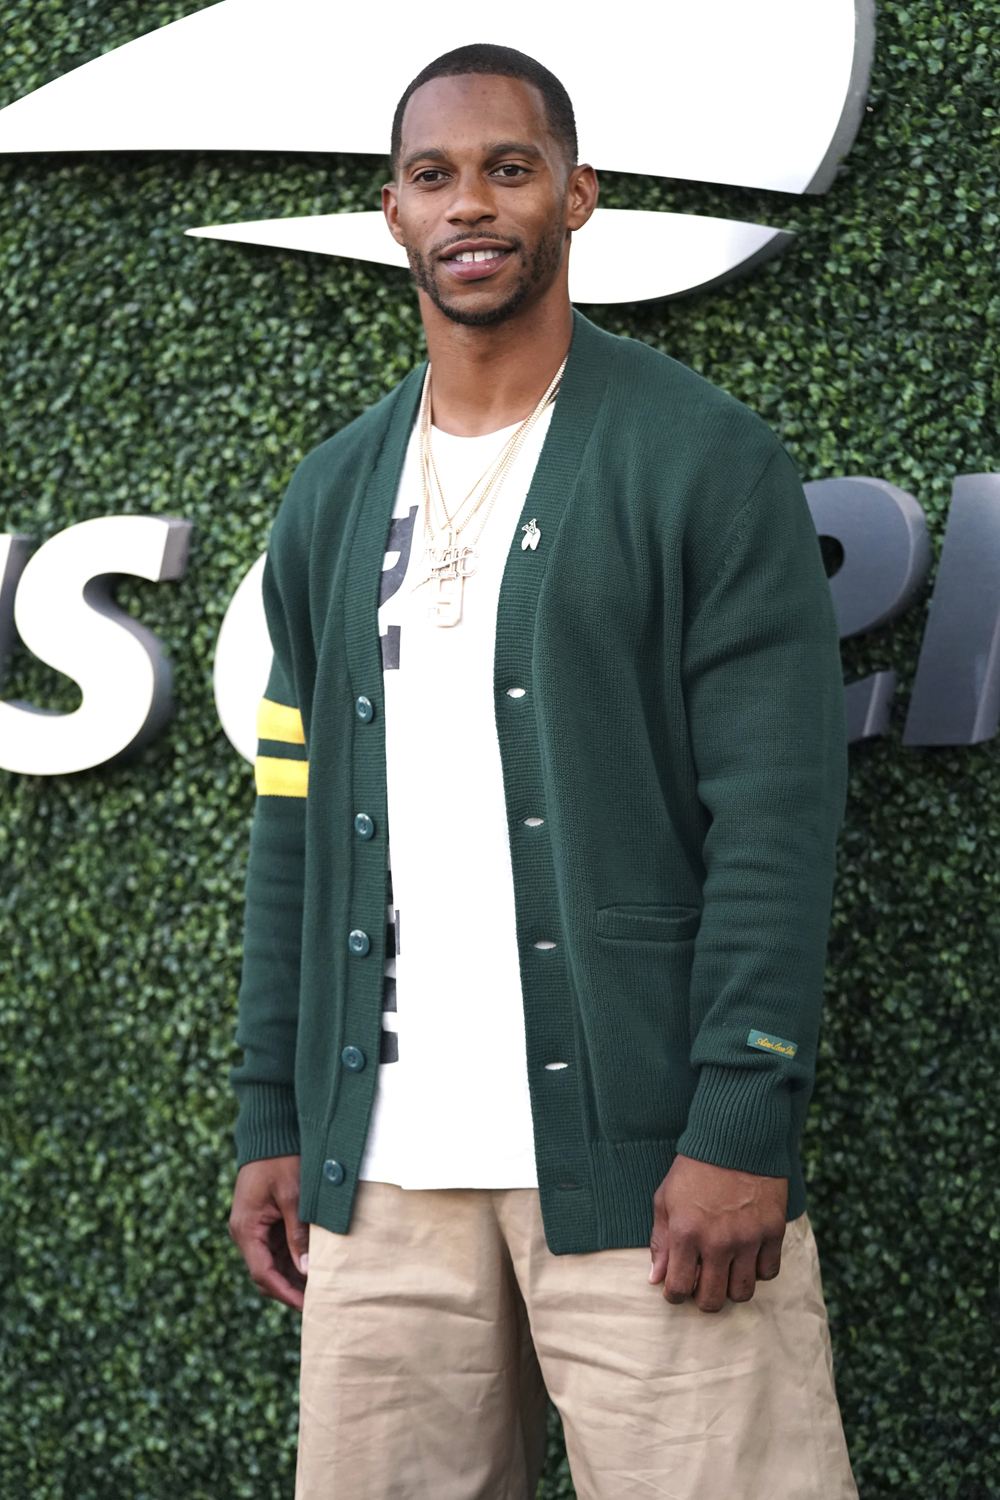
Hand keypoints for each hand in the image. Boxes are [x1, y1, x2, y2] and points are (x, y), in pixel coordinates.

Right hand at [229, 1155, 309, 1311]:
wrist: (270, 1131)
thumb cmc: (281, 1159)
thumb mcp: (293, 1196)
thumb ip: (298, 1234)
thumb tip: (306, 1271)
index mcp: (246, 1228)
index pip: (263, 1274)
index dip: (286, 1293)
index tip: (309, 1307)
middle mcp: (245, 1232)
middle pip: (266, 1274)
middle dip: (290, 1290)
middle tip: (320, 1301)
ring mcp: (254, 1227)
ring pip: (272, 1264)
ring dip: (293, 1276)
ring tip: (321, 1288)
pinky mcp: (264, 1220)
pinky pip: (277, 1248)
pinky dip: (293, 1259)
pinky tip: (314, 1266)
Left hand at [648, 1154, 787, 1312]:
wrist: (736, 1138)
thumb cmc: (695, 1168)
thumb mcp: (666, 1198)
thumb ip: (660, 1241)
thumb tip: (655, 1278)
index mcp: (686, 1233)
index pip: (679, 1288)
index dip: (675, 1295)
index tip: (677, 1289)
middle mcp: (717, 1242)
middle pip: (713, 1300)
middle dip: (704, 1299)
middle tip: (703, 1284)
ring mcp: (748, 1239)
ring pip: (742, 1292)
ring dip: (732, 1288)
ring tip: (726, 1272)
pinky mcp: (772, 1232)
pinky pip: (769, 1272)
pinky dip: (758, 1271)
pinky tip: (749, 1257)